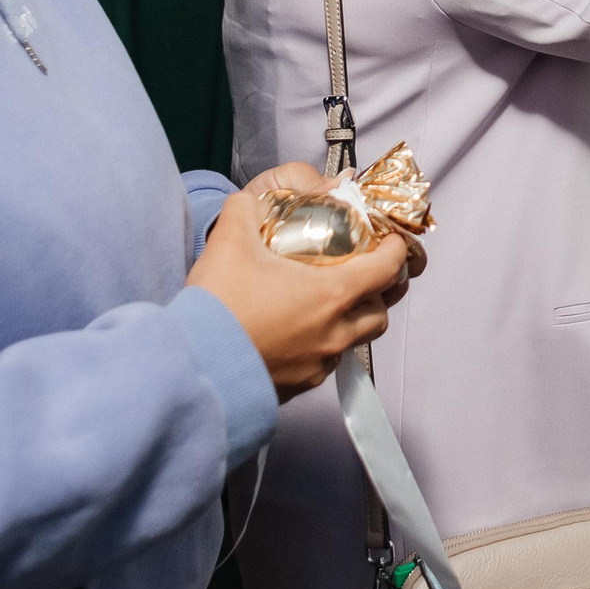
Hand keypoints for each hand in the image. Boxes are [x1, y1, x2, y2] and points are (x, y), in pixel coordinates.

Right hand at [185, 162, 419, 400]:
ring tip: (333, 302)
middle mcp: (335, 332)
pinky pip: (327, 363)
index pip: (388, 269)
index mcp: (332, 294)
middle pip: (380, 311)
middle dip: (380, 290)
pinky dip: (326, 345)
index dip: (396, 250)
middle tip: (364, 271)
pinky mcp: (300, 386)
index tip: (390, 239)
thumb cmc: (219, 305)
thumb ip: (247, 210)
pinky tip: (302, 332)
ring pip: (357, 340)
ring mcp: (319, 364)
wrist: (193, 366)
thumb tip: (254, 202)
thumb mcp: (229, 240)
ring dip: (355, 320)